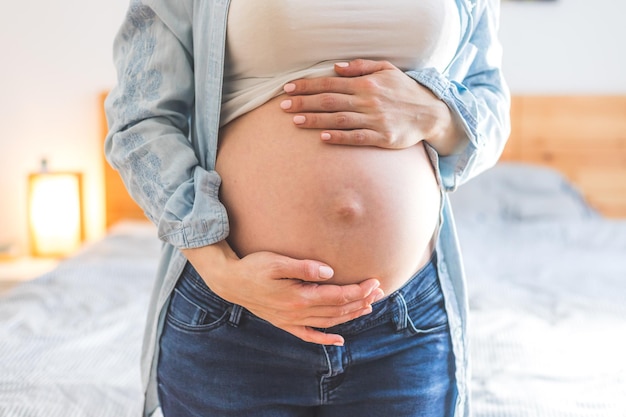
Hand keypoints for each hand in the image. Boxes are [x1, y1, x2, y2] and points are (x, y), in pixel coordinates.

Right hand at [182, 241, 383, 345]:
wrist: (230, 282)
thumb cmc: (253, 267)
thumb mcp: (277, 262)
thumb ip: (304, 267)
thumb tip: (330, 272)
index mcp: (299, 297)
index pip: (337, 296)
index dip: (359, 290)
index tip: (375, 282)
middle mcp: (297, 313)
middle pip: (337, 310)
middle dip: (361, 301)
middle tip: (379, 291)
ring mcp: (291, 321)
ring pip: (328, 322)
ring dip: (349, 316)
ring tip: (368, 307)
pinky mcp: (284, 323)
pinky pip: (309, 335)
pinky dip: (325, 339)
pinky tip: (338, 341)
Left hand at [280, 59, 463, 153]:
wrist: (430, 113)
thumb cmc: (405, 91)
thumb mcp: (387, 70)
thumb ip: (362, 67)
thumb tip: (337, 67)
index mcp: (366, 83)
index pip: (330, 83)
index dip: (307, 86)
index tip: (288, 89)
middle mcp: (368, 100)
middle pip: (329, 101)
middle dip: (304, 103)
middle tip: (283, 106)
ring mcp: (374, 120)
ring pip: (339, 119)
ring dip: (315, 120)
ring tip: (295, 122)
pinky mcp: (382, 138)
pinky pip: (357, 138)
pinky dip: (340, 137)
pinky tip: (323, 138)